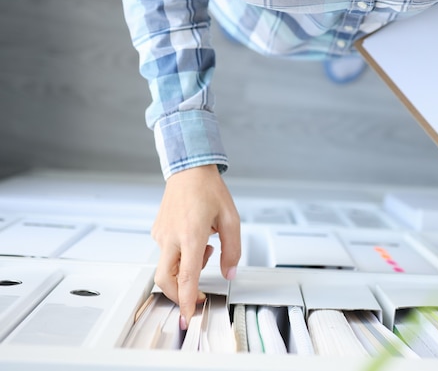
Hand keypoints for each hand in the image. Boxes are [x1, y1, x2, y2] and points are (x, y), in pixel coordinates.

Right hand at [151, 164, 240, 329]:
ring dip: (185, 271)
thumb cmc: (209, 190)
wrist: (189, 170)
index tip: (188, 316)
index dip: (187, 299)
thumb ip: (232, 250)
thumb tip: (229, 272)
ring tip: (205, 250)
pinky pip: (166, 254)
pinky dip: (180, 258)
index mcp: (191, 234)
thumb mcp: (231, 219)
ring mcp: (161, 234)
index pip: (187, 276)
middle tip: (197, 296)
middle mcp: (171, 236)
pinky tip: (195, 242)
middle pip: (166, 279)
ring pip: (166, 267)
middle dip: (180, 295)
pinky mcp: (157, 232)